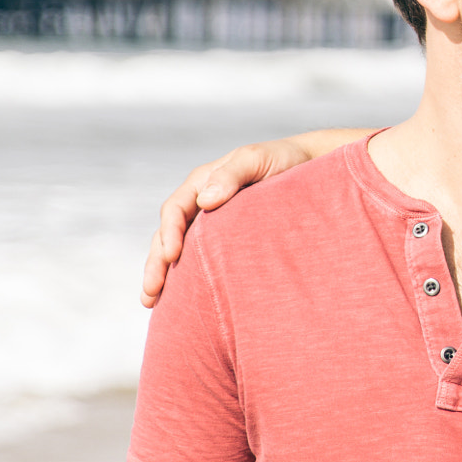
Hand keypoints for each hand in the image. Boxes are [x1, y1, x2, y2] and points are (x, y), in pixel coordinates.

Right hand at [142, 138, 315, 306]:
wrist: (311, 166)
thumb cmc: (284, 159)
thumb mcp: (256, 159)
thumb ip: (231, 174)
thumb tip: (204, 201)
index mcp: (202, 183)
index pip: (175, 210)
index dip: (169, 234)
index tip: (172, 257)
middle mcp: (200, 204)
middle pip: (167, 235)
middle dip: (156, 264)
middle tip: (150, 294)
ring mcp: (211, 223)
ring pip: (179, 250)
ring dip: (164, 274)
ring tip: (152, 302)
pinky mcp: (226, 239)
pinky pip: (201, 257)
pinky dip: (188, 275)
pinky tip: (183, 297)